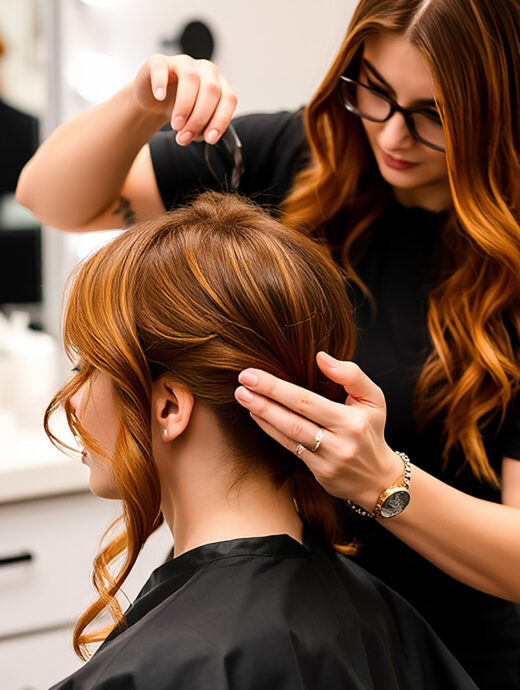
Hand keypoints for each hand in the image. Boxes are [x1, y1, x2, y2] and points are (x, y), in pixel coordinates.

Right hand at [132, 54, 237, 145]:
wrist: (154, 102)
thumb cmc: (180, 111)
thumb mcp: (195, 123)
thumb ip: (200, 130)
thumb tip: (193, 136)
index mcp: (219, 85)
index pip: (228, 99)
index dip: (220, 120)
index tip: (209, 139)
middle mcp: (205, 70)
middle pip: (211, 90)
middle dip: (199, 118)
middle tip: (186, 135)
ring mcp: (183, 63)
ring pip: (191, 78)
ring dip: (184, 106)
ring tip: (176, 126)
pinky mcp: (159, 62)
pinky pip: (161, 68)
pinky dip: (160, 83)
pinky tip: (160, 97)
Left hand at [234, 352, 402, 509]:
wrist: (379, 478)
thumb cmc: (370, 430)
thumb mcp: (373, 398)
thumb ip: (351, 374)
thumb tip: (321, 357)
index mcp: (352, 420)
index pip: (306, 401)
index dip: (277, 387)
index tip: (253, 374)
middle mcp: (339, 442)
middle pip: (294, 417)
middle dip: (264, 399)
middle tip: (241, 383)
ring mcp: (328, 460)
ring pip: (289, 434)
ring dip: (262, 414)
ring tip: (243, 397)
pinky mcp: (319, 473)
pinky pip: (290, 448)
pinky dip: (271, 430)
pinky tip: (257, 416)